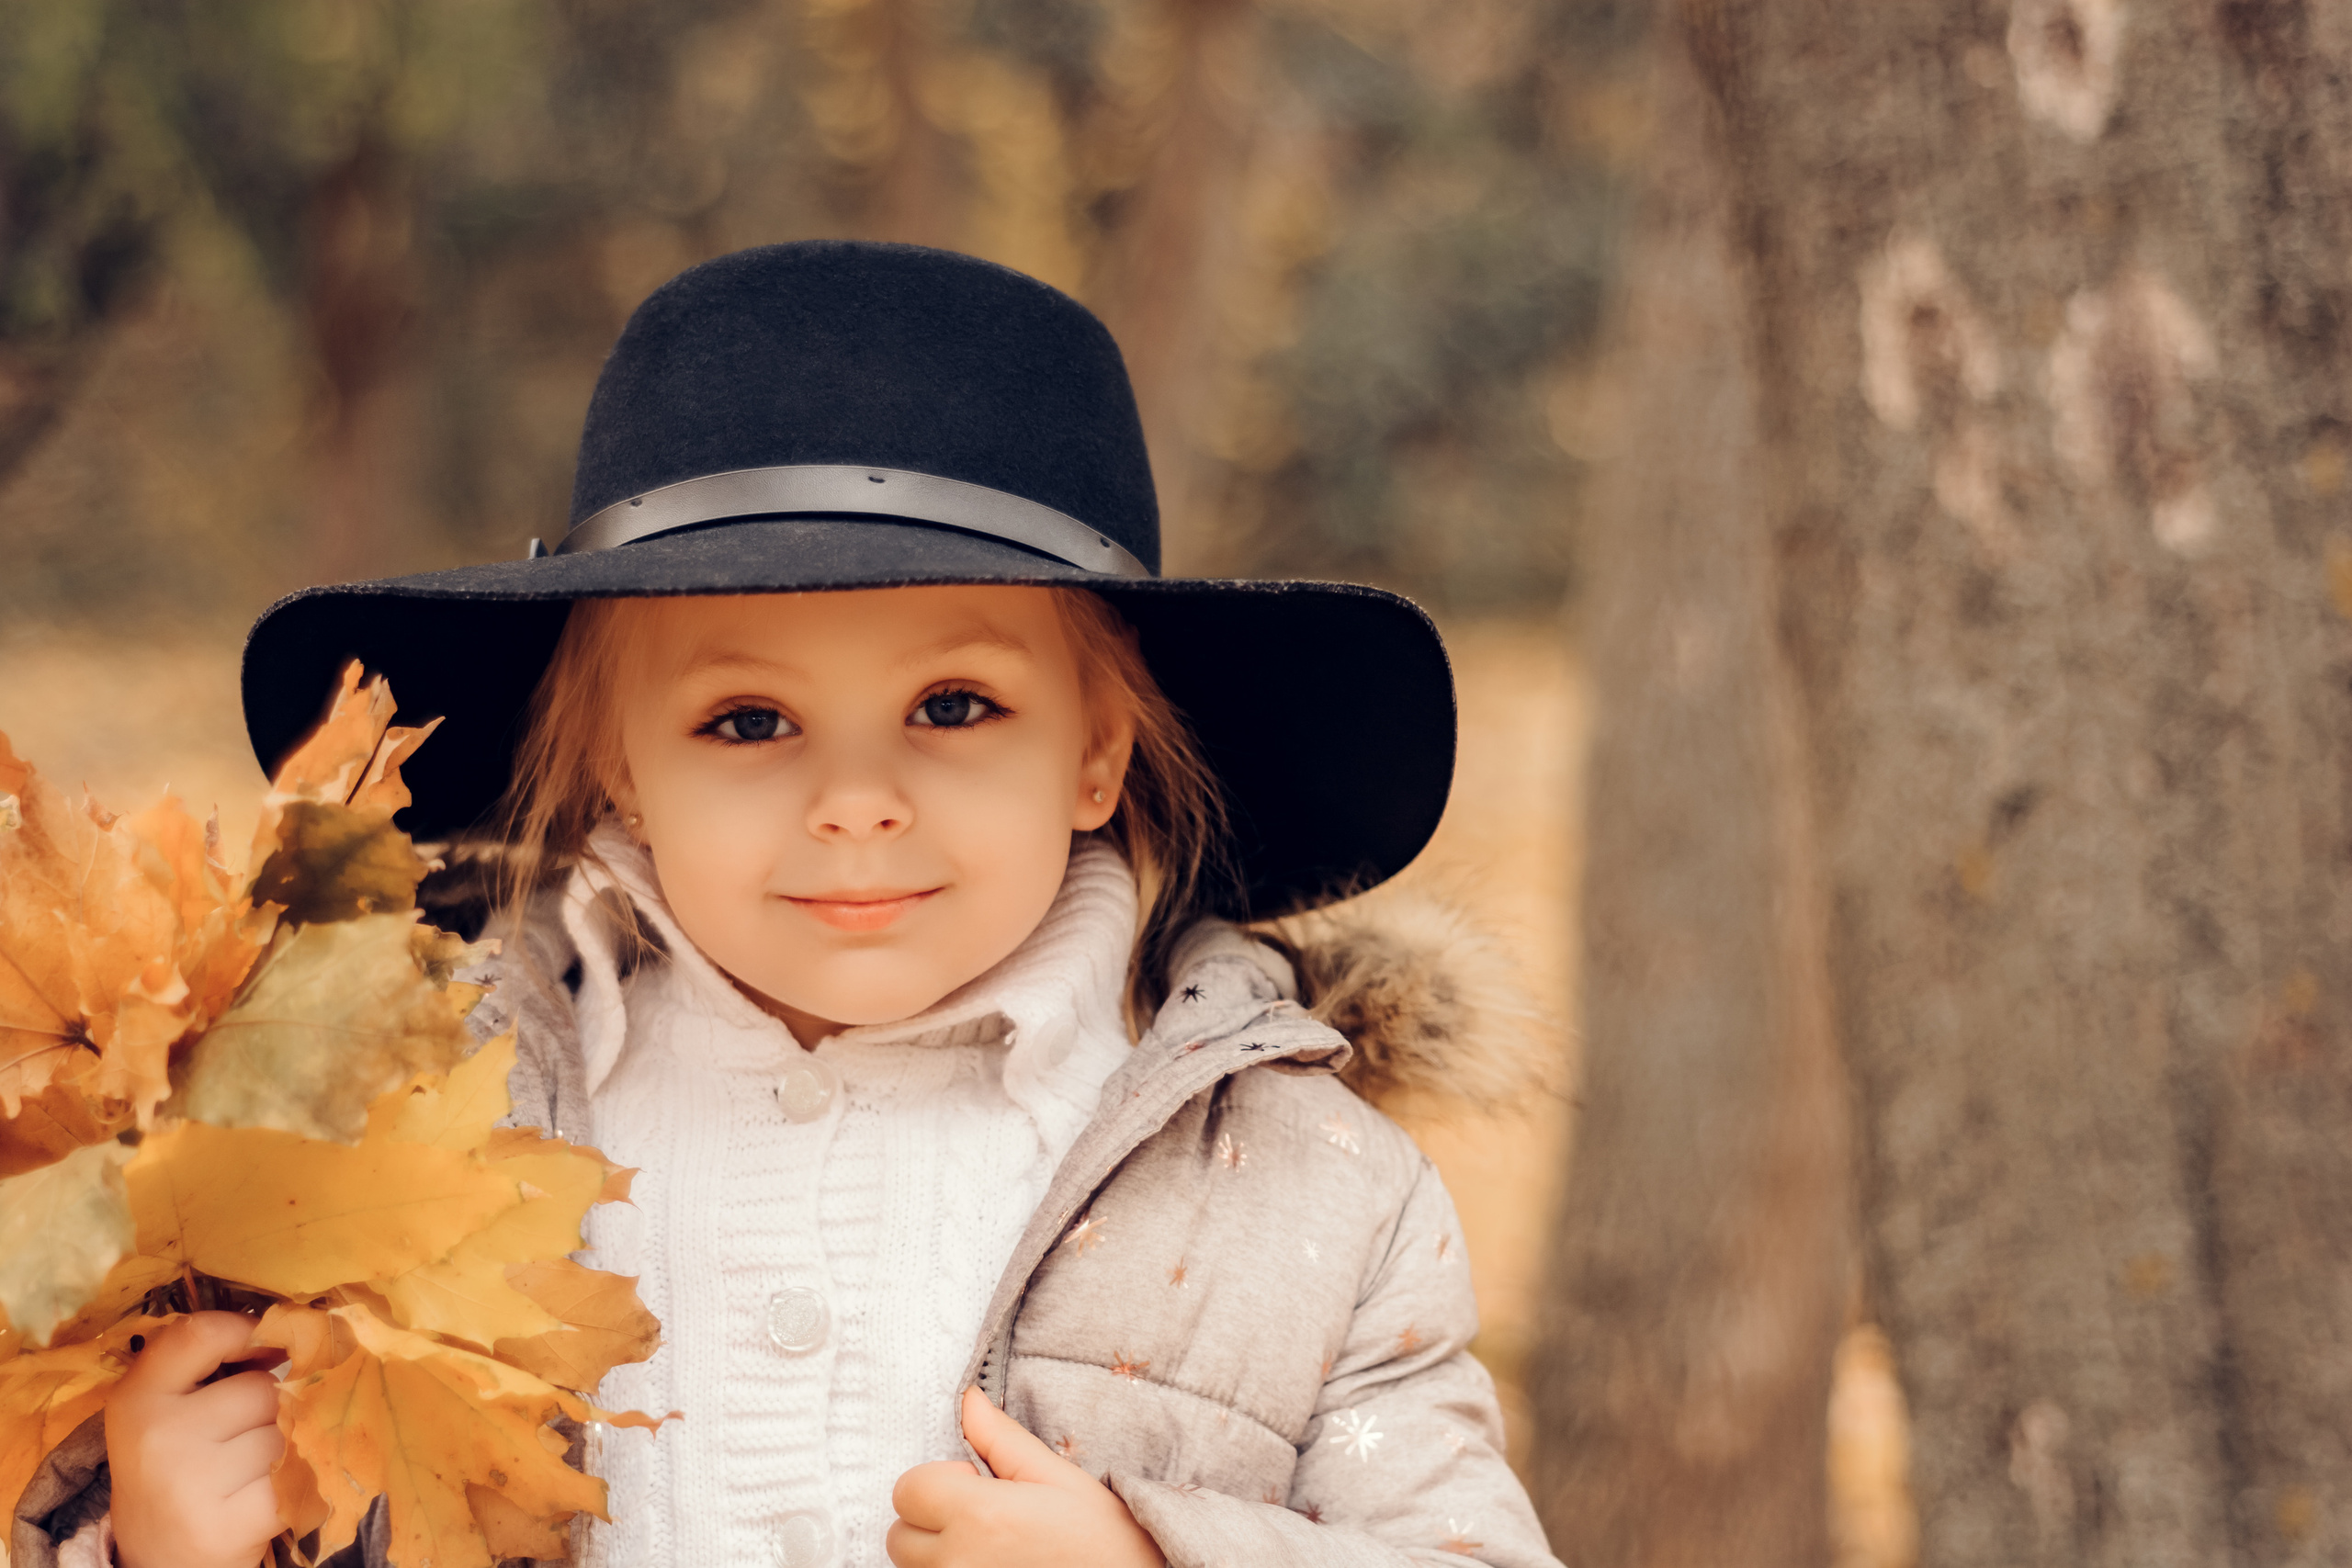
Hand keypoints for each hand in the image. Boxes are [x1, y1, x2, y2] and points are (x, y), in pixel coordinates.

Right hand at [107, 1312, 287, 1567]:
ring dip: (281, 1451)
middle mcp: (158, 1436)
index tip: (268, 1345)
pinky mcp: (227, 1524)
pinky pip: (297, 1479)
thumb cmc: (179, 1470)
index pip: (202, 1333)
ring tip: (246, 1476)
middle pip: (261, 1389)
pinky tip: (262, 1501)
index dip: (250, 1330)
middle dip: (268, 1411)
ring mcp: (190, 1482)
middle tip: (239, 1443)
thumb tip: (298, 1331)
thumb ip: (211, 1365)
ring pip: (284, 1434)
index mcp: (137, 1398)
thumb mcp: (168, 1412)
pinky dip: (294, 1489)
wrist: (160, 1560)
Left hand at [887, 1387, 1165, 1567]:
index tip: (975, 1487)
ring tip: (989, 1551)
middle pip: (898, 1535)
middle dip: (930, 1522)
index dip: (937, 1482)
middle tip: (983, 1523)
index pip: (907, 1489)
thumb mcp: (1056, 1478)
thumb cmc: (1101, 1540)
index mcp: (979, 1516)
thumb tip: (966, 1399)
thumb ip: (1000, 1438)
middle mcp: (957, 1565)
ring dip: (936, 1557)